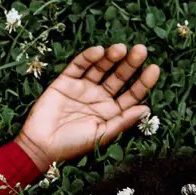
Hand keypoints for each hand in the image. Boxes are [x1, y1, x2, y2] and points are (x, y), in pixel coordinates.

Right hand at [14, 43, 161, 170]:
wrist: (41, 145)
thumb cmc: (72, 145)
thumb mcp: (102, 134)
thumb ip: (123, 120)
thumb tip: (147, 108)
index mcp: (111, 111)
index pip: (131, 94)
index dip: (143, 82)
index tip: (154, 69)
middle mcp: (99, 97)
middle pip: (119, 76)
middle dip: (130, 64)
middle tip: (141, 50)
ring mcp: (82, 88)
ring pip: (101, 67)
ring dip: (111, 57)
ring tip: (121, 49)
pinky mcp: (65, 81)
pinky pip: (79, 65)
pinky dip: (88, 57)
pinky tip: (99, 51)